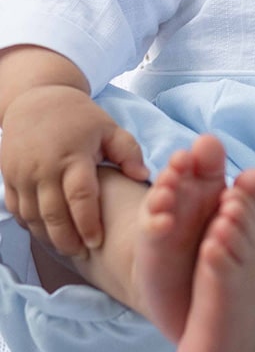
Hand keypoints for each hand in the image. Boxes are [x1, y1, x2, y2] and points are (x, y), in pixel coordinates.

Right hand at [1, 84, 147, 256]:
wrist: (36, 99)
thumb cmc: (79, 117)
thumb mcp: (109, 128)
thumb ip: (129, 152)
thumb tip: (143, 177)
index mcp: (73, 155)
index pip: (80, 197)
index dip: (89, 224)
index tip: (97, 242)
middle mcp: (44, 167)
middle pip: (53, 214)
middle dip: (67, 239)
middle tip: (82, 253)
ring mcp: (22, 173)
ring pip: (32, 216)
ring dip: (48, 236)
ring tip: (66, 247)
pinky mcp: (8, 176)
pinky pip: (16, 209)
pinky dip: (30, 224)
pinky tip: (46, 231)